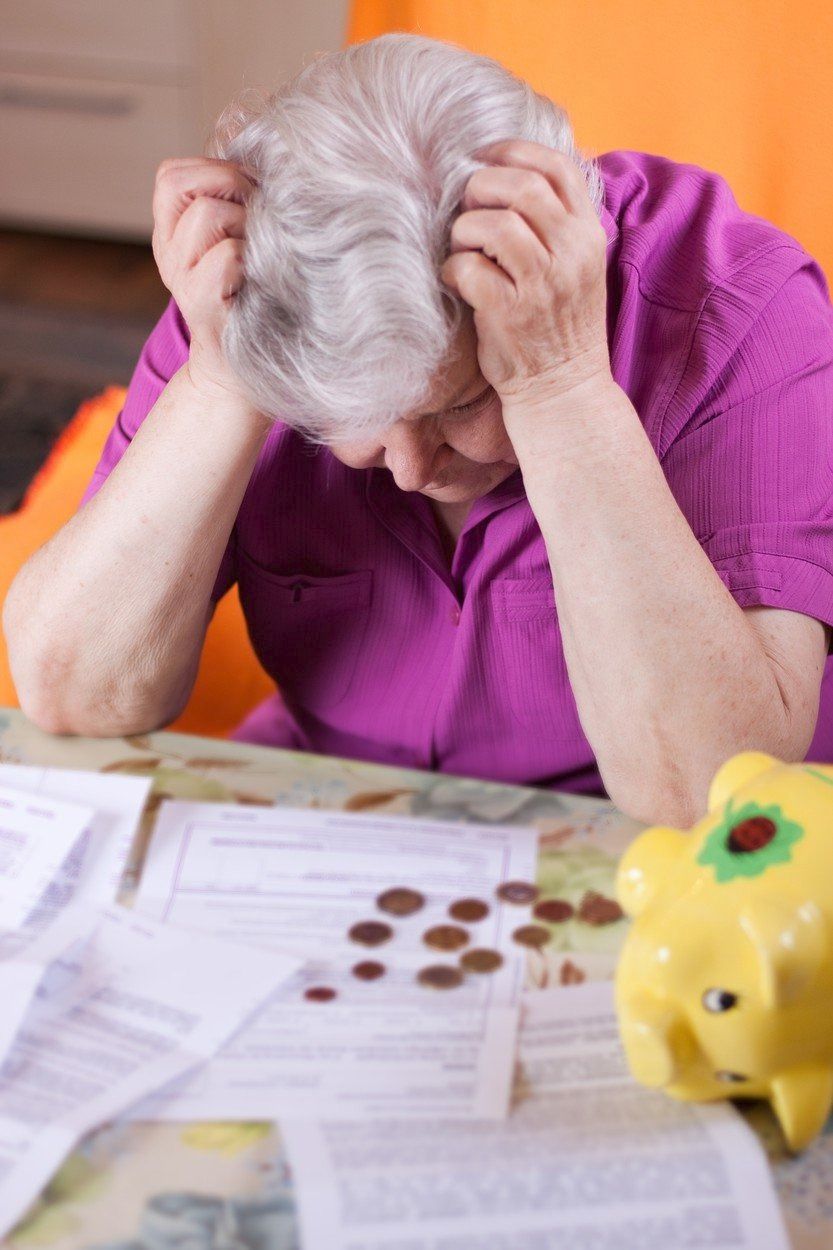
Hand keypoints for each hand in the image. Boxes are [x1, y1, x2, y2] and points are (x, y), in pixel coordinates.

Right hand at [152, 157, 255, 401]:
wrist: (242, 373)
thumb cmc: (254, 300)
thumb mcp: (238, 243)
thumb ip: (238, 205)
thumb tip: (271, 161)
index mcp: (170, 234)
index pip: (171, 174)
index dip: (214, 170)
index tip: (248, 195)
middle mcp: (167, 253)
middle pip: (180, 183)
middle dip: (231, 185)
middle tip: (259, 216)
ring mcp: (179, 279)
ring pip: (207, 214)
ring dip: (246, 222)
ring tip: (260, 249)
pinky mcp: (200, 305)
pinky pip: (227, 256)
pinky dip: (250, 258)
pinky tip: (260, 276)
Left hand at [439, 139, 611, 411]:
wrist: (563, 389)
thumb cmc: (560, 326)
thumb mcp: (576, 267)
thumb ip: (555, 225)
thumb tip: (502, 176)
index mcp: (588, 235)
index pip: (558, 168)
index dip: (515, 152)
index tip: (486, 158)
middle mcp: (571, 254)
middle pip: (522, 187)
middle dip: (482, 187)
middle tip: (468, 208)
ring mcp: (541, 283)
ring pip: (494, 223)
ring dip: (465, 229)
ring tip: (464, 248)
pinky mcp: (510, 311)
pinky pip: (468, 267)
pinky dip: (452, 268)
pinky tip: (456, 280)